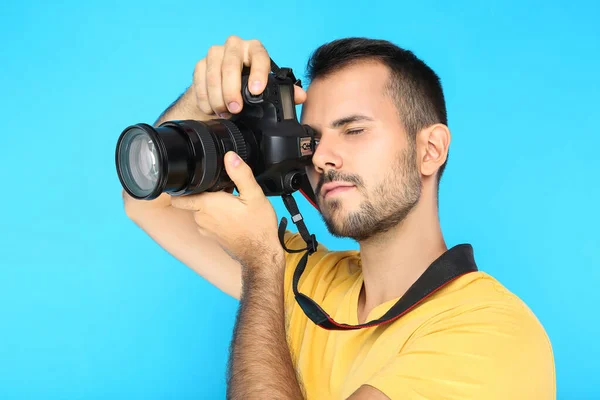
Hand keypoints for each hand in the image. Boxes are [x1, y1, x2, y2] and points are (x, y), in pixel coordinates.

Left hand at [170, 151, 282, 266]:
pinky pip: (208, 221)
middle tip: (220, 188)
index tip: (187, 180)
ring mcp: (206, 229)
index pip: (178, 197)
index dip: (179, 187)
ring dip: (209, 204)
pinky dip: (215, 216)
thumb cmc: (258, 228)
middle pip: (192, 200)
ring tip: (229, 200)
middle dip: (201, 192)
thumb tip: (230, 157)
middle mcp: (202, 218)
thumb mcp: (254, 195)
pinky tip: (232, 213)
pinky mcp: (212, 236)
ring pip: (200, 211)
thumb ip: (241, 174)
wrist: (261, 255)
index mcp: (207, 205)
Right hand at [192, 35, 306, 116]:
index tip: (256, 91)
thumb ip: (284, 92)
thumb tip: (301, 96)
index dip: (257, 73)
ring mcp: (215, 53)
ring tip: (224, 113)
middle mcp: (235, 46)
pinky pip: (199, 81)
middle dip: (232, 90)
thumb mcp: (268, 88)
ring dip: (217, 97)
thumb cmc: (250, 85)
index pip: (259, 55)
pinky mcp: (200, 64)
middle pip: (231, 65)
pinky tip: (211, 109)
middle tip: (235, 109)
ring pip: (213, 74)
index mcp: (255, 49)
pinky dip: (205, 98)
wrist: (225, 87)